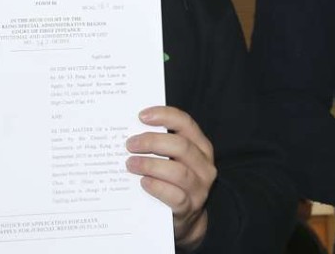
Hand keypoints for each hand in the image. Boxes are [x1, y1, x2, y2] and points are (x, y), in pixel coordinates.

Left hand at [126, 107, 216, 250]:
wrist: (185, 219)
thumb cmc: (173, 182)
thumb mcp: (173, 160)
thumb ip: (161, 145)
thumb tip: (132, 131)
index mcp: (201, 147)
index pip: (186, 124)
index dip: (165, 116)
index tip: (141, 116)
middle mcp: (204, 166)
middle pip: (181, 146)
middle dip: (152, 142)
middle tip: (130, 144)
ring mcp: (199, 188)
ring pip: (178, 172)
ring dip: (151, 165)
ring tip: (130, 164)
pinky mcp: (190, 208)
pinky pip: (175, 196)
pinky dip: (157, 187)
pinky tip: (143, 182)